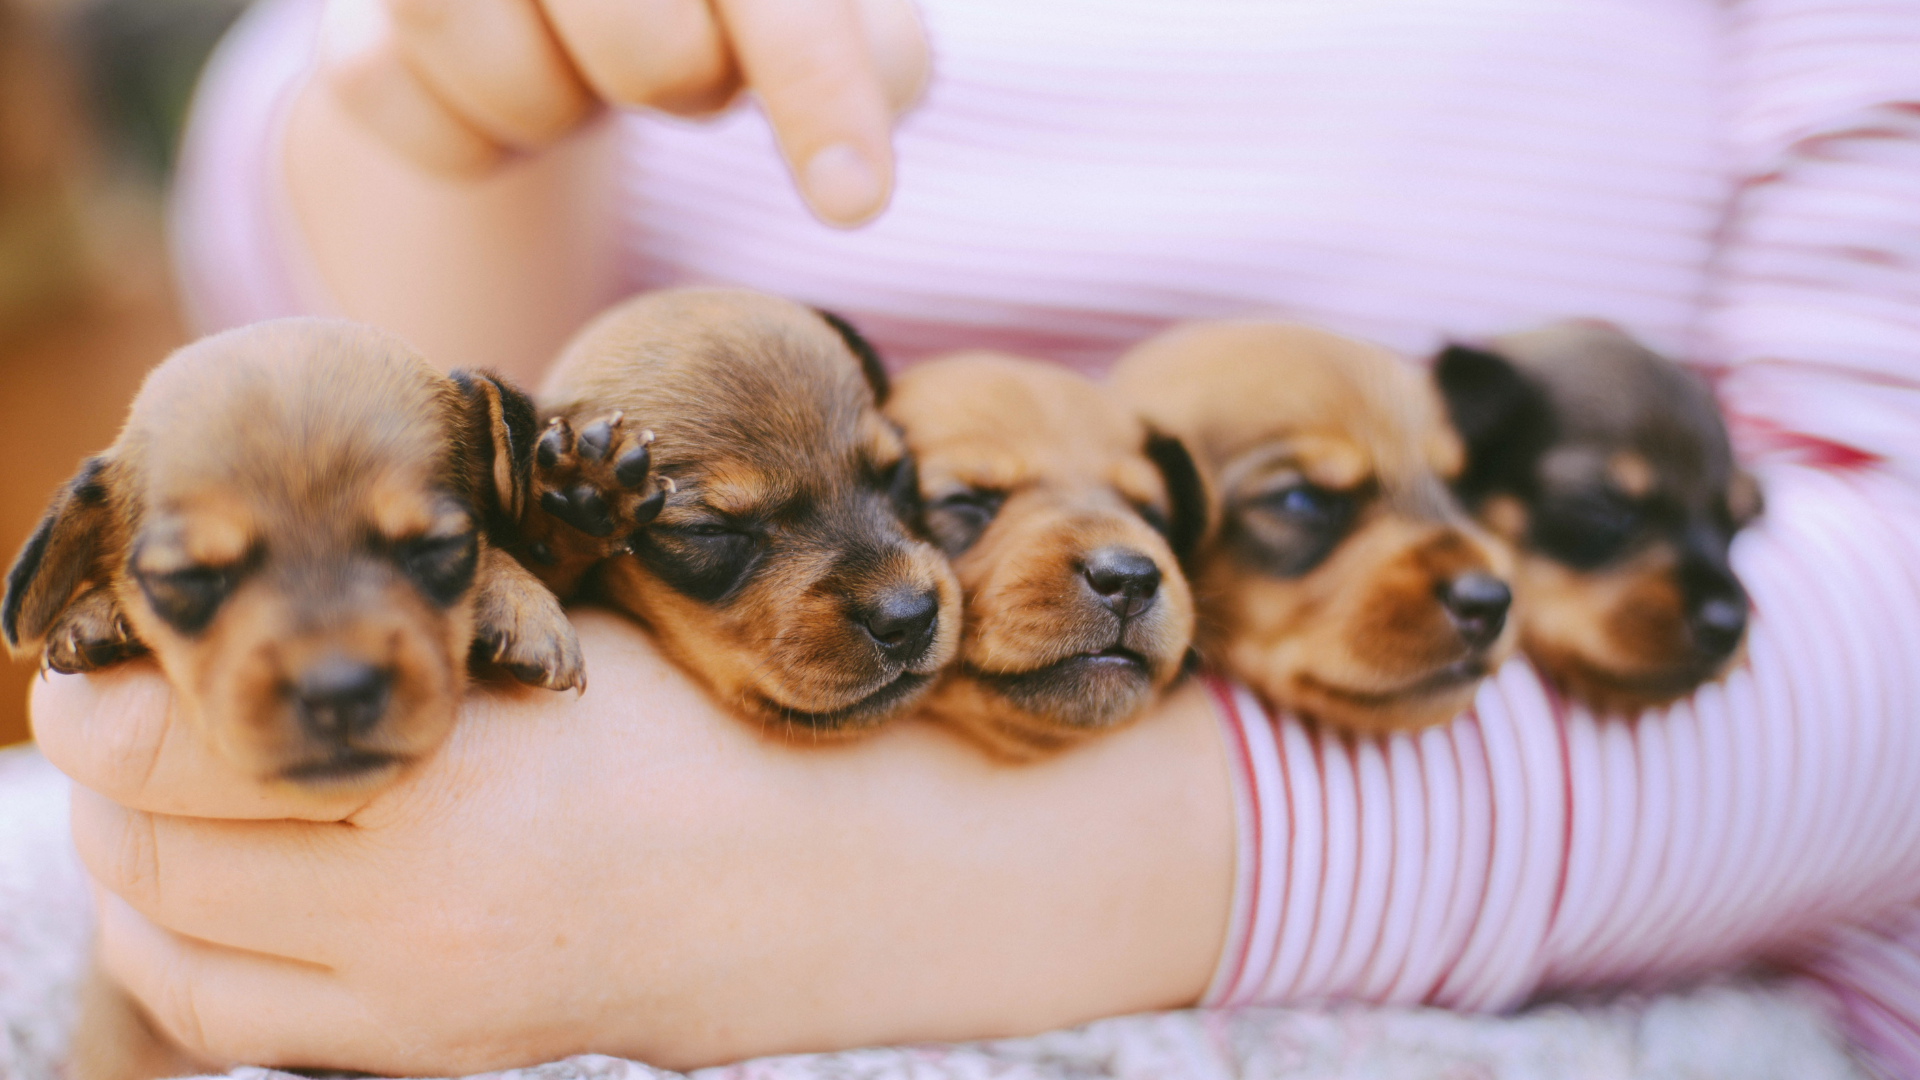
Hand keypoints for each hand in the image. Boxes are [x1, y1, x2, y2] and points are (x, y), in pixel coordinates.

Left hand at [33, 609, 1231, 1073]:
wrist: (860, 880)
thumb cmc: (733, 721)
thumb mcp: (577, 640)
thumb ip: (423, 628)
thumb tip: (267, 608)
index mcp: (462, 776)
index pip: (183, 749)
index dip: (108, 693)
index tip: (99, 652)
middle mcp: (423, 911)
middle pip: (150, 854)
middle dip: (107, 777)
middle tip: (118, 711)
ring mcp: (429, 1005)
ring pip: (176, 956)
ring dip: (135, 872)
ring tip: (155, 804)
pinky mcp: (449, 1053)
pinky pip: (248, 1021)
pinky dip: (197, 953)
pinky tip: (222, 891)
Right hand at [314, 0, 928, 224]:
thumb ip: (863, 54)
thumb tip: (849, 174)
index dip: (818, 90)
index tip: (854, 202)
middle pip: (648, 50)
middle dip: (679, 81)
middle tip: (676, 49)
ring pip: (498, 67)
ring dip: (559, 108)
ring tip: (576, 57)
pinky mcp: (346, 8)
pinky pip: (399, 109)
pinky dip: (466, 138)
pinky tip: (498, 73)